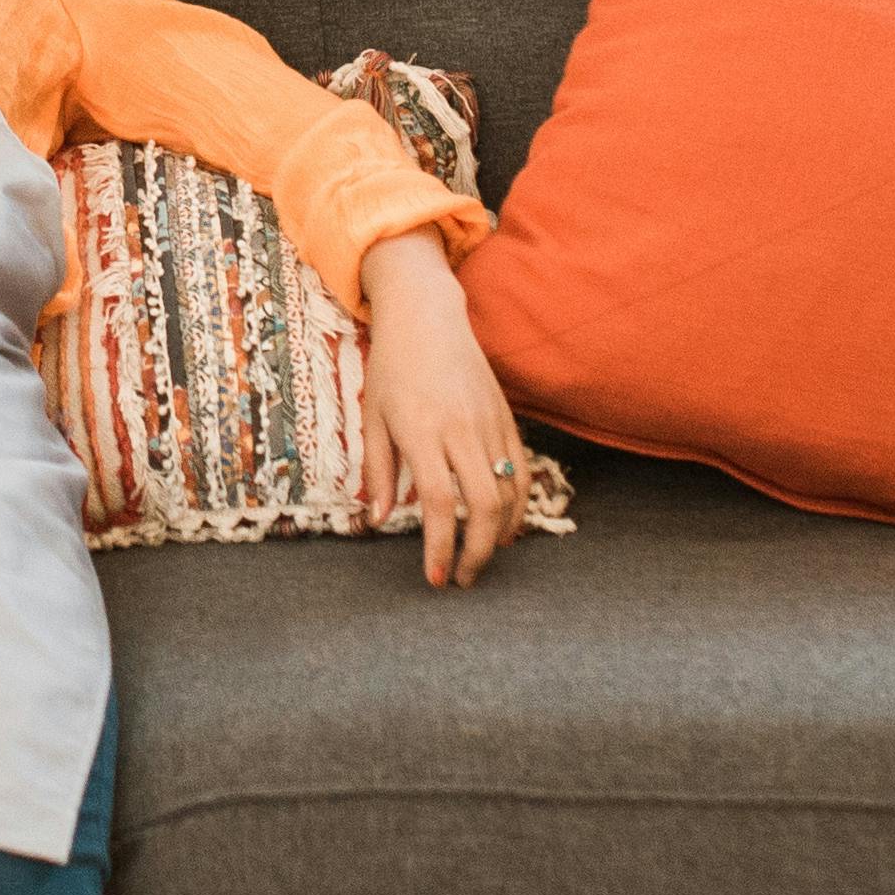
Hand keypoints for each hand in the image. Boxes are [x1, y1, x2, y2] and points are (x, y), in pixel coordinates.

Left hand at [352, 233, 523, 588]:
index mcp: (422, 430)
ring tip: (481, 558)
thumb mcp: (372, 417)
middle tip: (461, 578)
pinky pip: (522, 470)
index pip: (439, 503)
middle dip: (477, 552)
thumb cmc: (391, 368)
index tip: (435, 577)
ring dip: (500, 534)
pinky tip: (506, 527)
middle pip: (484, 505)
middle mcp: (461, 429)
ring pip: (510, 491)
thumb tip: (380, 520)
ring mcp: (489, 423)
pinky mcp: (507, 418)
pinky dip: (519, 505)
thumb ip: (379, 470)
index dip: (440, 546)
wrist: (427, 317)